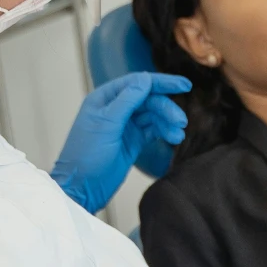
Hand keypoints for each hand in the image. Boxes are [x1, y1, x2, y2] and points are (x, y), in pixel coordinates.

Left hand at [50, 72, 190, 211]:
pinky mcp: (133, 140)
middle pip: (149, 100)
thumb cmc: (86, 155)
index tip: (184, 85)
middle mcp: (116, 108)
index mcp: (105, 98)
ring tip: (178, 135)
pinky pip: (153, 130)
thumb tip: (146, 79)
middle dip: (166, 108)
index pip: (137, 83)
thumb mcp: (107, 124)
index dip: (162, 82)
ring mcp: (126, 125)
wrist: (82, 188)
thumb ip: (127, 100)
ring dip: (168, 122)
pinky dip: (164, 132)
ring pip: (153, 115)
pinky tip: (174, 137)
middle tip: (181, 121)